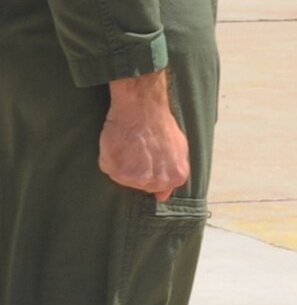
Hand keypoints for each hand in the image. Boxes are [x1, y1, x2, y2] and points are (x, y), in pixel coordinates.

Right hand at [101, 71, 189, 200]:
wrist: (143, 108)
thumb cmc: (161, 126)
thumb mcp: (179, 149)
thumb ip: (174, 173)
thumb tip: (162, 196)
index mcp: (175, 177)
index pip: (158, 189)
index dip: (151, 172)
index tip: (148, 159)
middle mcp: (157, 181)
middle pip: (141, 185)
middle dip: (138, 171)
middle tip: (138, 150)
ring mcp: (138, 178)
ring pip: (124, 179)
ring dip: (123, 165)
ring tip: (130, 146)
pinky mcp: (119, 171)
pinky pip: (110, 170)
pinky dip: (111, 159)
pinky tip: (120, 145)